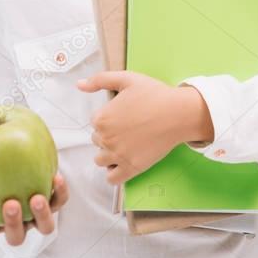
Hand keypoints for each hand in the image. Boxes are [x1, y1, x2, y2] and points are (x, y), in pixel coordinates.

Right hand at [0, 173, 68, 246]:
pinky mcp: (54, 201)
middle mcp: (18, 222)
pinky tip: (55, 177)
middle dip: (13, 222)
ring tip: (36, 198)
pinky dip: (60, 192)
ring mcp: (37, 215)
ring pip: (43, 227)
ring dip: (40, 215)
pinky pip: (60, 201)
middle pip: (15, 236)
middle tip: (10, 204)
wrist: (22, 154)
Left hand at [76, 71, 213, 184]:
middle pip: (97, 141)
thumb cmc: (155, 94)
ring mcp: (118, 156)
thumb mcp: (127, 78)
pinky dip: (115, 173)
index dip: (109, 118)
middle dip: (109, 136)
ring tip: (127, 145)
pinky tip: (125, 161)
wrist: (178, 113)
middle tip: (129, 128)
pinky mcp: (131, 168)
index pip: (95, 123)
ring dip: (110, 154)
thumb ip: (100, 79)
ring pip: (101, 160)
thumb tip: (79, 85)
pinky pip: (112, 179)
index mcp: (102, 118)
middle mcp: (106, 139)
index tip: (124, 115)